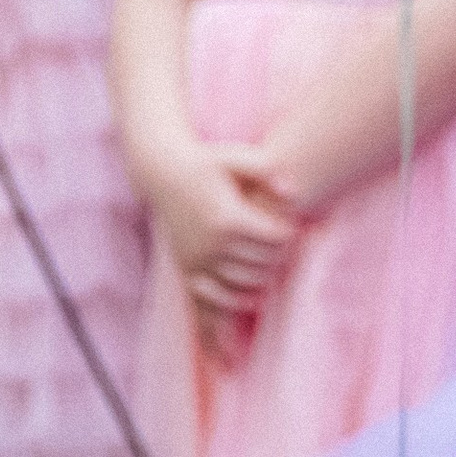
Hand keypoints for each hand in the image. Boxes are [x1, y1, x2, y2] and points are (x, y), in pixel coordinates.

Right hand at [153, 145, 301, 317]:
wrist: (163, 173)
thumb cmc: (206, 162)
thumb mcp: (236, 156)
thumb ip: (267, 169)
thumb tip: (292, 194)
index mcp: (228, 217)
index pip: (275, 238)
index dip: (290, 234)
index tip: (292, 226)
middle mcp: (212, 243)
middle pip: (263, 262)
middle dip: (280, 256)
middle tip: (285, 247)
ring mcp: (198, 259)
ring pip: (245, 282)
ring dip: (264, 276)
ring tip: (271, 263)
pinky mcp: (186, 268)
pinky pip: (216, 296)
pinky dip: (237, 300)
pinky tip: (253, 294)